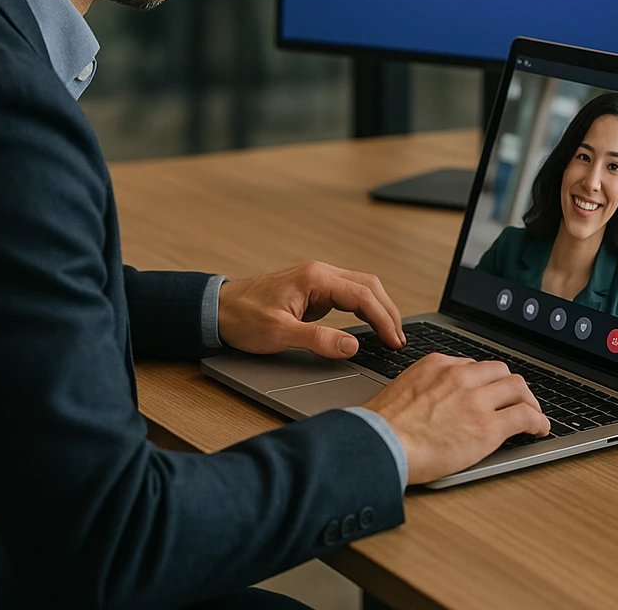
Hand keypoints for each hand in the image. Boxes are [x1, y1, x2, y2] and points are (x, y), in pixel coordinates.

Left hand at [217, 261, 404, 357]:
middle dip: (388, 312)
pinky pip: (349, 295)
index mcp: (315, 278)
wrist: (218, 310)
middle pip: (369, 285)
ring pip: (362, 287)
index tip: (395, 341)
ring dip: (379, 308)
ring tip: (391, 334)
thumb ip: (319, 339)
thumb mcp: (280, 334)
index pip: (363, 295)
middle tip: (399, 340)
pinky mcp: (315, 291)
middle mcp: (321, 273)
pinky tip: (371, 325)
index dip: (383, 319)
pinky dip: (365, 309)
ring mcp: (318, 280)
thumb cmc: (243, 318)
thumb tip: (352, 345)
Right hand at [364, 353, 550, 484]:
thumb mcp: (403, 389)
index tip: (490, 392)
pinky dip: (538, 421)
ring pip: (517, 388)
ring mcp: (475, 400)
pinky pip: (524, 416)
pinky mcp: (487, 427)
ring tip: (533, 414)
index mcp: (438, 365)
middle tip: (516, 400)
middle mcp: (460, 376)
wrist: (380, 444)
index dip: (486, 382)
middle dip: (511, 386)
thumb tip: (433, 400)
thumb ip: (425, 387)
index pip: (474, 365)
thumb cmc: (382, 426)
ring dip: (529, 401)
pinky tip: (539, 428)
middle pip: (500, 371)